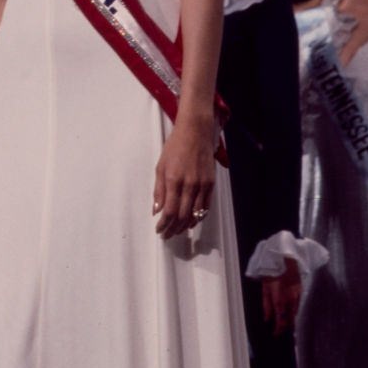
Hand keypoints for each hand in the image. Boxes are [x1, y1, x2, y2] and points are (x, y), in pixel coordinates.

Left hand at [153, 117, 214, 238]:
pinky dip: (198, 217)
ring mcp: (202, 185)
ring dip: (185, 226)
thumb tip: (156, 211)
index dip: (163, 225)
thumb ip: (158, 190)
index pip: (169, 211)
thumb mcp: (161, 166)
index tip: (159, 230)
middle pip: (181, 216)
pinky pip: (205, 207)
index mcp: (173, 180)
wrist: (195, 132)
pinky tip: (191, 222)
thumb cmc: (175, 147)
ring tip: (177, 231)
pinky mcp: (211, 184)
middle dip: (173, 229)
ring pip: (194, 214)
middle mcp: (189, 185)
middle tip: (167, 235)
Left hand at [261, 256, 301, 335]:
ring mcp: (297, 295)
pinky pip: (299, 305)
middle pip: (289, 319)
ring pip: (295, 313)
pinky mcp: (301, 291)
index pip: (280, 320)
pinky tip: (292, 313)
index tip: (275, 334)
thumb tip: (267, 319)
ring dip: (290, 320)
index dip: (278, 329)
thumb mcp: (265, 287)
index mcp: (280, 299)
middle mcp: (290, 299)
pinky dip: (295, 311)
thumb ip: (266, 305)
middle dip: (284, 326)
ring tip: (286, 324)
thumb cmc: (271, 272)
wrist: (283, 258)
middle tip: (280, 330)